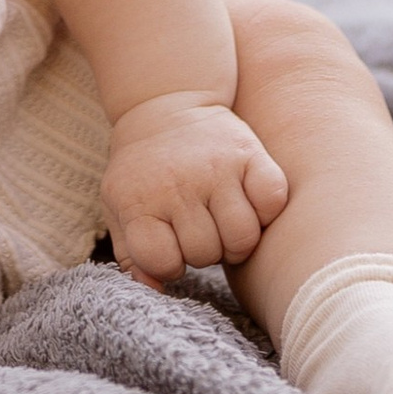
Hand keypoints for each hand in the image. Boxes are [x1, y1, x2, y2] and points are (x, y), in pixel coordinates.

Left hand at [101, 94, 289, 282]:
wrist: (163, 103)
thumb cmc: (143, 170)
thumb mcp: (119, 206)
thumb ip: (132, 253)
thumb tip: (155, 290)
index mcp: (139, 199)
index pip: (163, 262)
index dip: (169, 264)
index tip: (168, 246)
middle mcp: (177, 182)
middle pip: (205, 253)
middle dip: (203, 250)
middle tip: (197, 226)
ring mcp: (216, 166)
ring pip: (243, 238)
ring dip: (236, 239)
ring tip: (221, 219)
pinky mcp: (249, 152)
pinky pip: (272, 202)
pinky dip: (265, 211)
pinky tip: (245, 201)